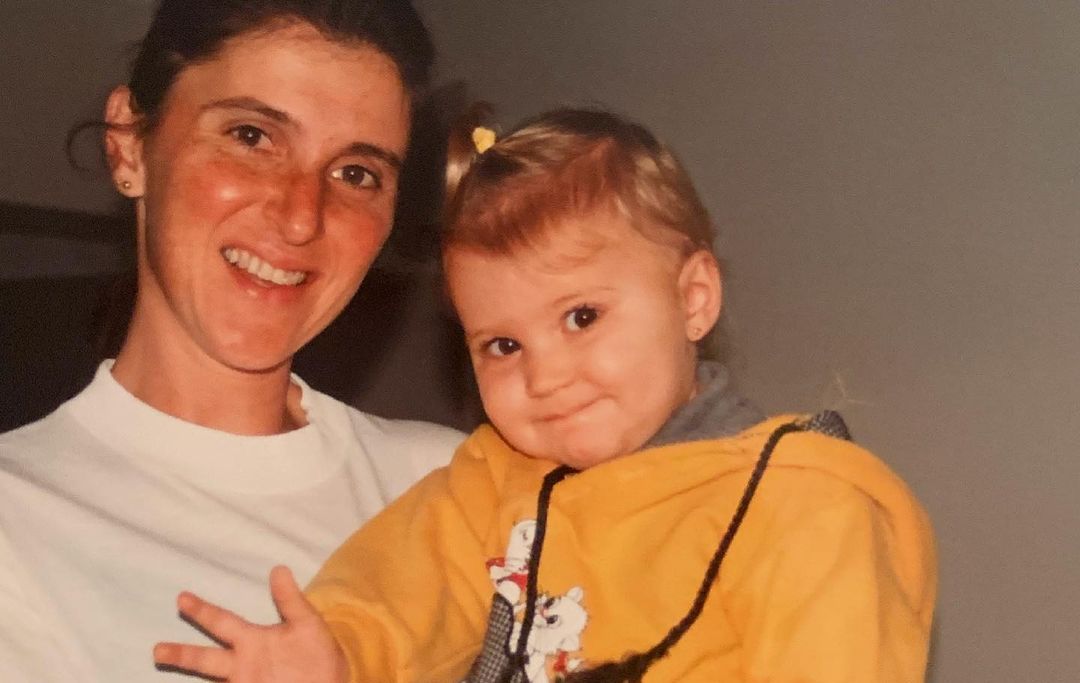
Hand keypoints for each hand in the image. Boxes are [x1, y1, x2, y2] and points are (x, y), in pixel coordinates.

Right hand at [153, 565, 347, 681]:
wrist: (333, 682)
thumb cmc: (318, 652)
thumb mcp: (307, 623)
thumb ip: (290, 600)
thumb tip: (279, 568)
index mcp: (252, 641)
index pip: (222, 622)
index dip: (203, 610)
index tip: (182, 597)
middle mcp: (243, 664)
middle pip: (205, 660)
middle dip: (182, 655)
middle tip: (157, 649)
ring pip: (211, 679)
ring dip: (191, 674)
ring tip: (165, 667)